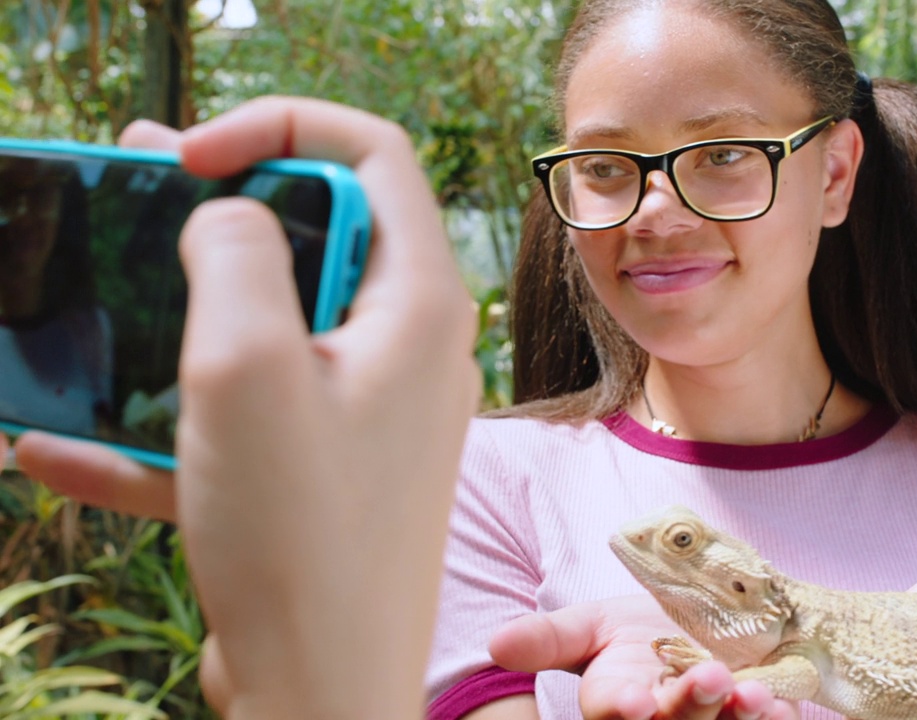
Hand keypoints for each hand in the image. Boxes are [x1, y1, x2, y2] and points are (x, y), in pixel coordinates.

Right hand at [12, 98, 478, 719]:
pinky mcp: (323, 474)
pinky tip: (56, 447)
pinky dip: (165, 428)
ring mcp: (366, 417)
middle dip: (220, 211)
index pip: (373, 158)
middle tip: (130, 190)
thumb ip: (236, 254)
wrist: (321, 695)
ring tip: (85, 298)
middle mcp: (407, 353)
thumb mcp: (247, 368)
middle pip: (318, 238)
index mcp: (417, 306)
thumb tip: (233, 210)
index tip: (190, 156)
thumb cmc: (299, 538)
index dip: (280, 129)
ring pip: (269, 331)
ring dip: (178, 315)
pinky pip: (243, 426)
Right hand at [490, 594, 796, 719]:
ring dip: (734, 718)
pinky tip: (779, 705)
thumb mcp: (590, 625)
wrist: (697, 622)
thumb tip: (497, 643)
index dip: (624, 710)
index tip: (634, 702)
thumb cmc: (636, 632)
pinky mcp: (754, 719)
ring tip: (751, 692)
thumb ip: (548, 638)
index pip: (613, 714)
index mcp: (617, 702)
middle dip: (688, 708)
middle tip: (708, 676)